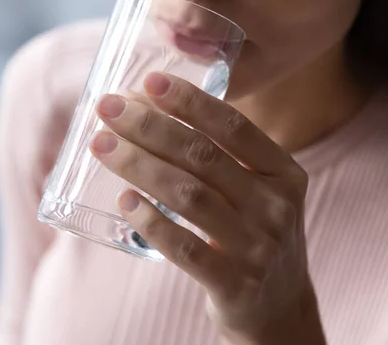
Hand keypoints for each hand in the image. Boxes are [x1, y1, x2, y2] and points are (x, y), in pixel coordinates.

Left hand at [90, 72, 323, 343]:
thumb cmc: (256, 235)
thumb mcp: (258, 193)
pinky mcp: (235, 284)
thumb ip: (221, 158)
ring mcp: (259, 247)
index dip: (190, 102)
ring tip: (102, 146)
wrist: (280, 306)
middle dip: (150, 127)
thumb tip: (148, 112)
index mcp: (284, 174)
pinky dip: (152, 222)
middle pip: (204, 156)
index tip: (148, 82)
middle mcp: (277, 206)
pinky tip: (125, 202)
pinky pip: (186, 249)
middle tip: (108, 108)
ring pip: (190, 196)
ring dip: (140, 166)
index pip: (235, 127)